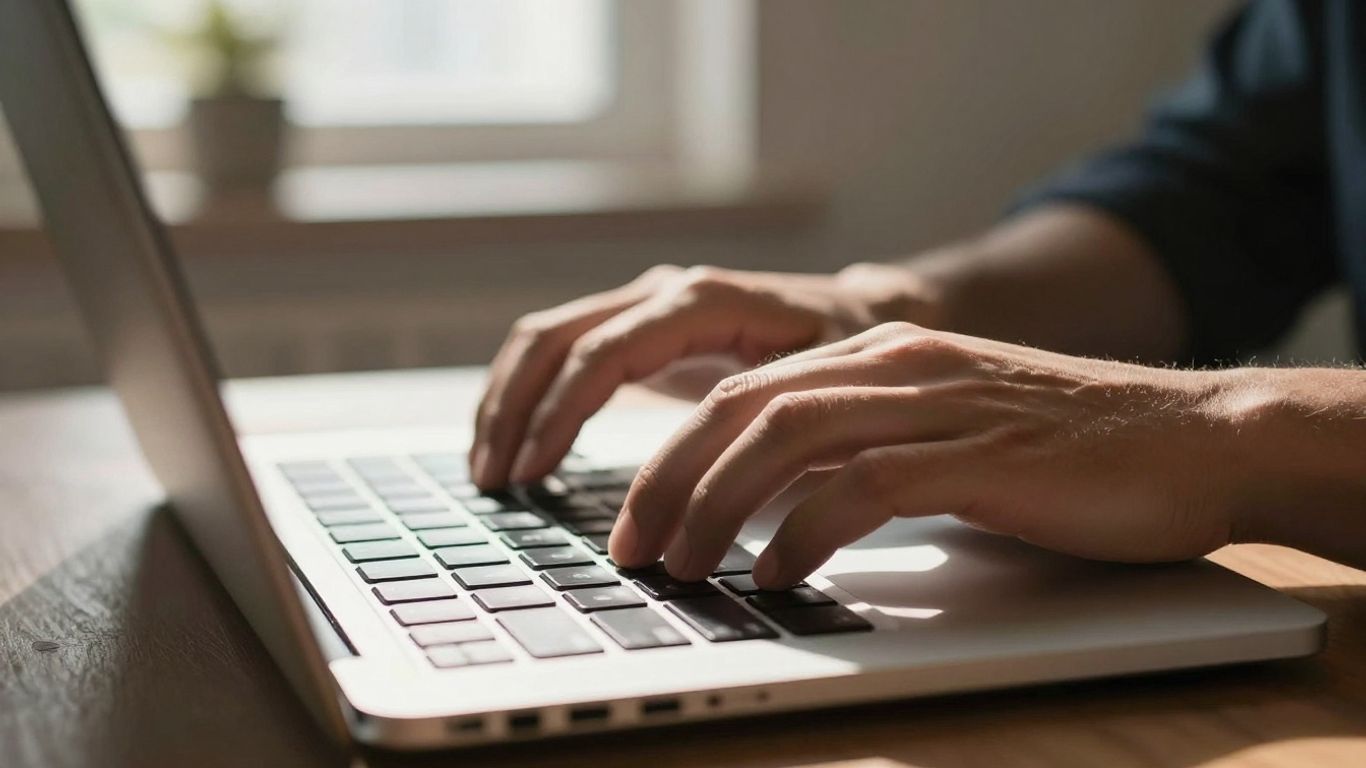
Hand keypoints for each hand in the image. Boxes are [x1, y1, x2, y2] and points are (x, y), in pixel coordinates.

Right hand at [470, 263, 938, 488]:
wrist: (864, 315)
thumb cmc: (850, 355)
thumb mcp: (823, 389)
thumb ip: (766, 427)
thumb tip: (717, 497)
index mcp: (702, 302)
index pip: (604, 352)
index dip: (559, 414)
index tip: (532, 472)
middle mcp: (663, 294)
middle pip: (554, 338)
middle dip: (513, 409)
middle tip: (494, 481)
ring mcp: (646, 307)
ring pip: (545, 340)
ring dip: (508, 401)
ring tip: (491, 471)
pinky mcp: (640, 330)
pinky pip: (563, 352)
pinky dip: (530, 396)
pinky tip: (520, 447)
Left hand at [609, 322, 1253, 586]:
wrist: (1192, 438)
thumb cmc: (1065, 450)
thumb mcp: (944, 429)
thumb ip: (865, 447)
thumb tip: (776, 507)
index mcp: (882, 354)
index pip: (745, 392)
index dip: (674, 453)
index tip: (637, 515)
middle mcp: (898, 366)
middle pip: (745, 408)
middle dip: (672, 479)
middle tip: (634, 546)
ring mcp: (939, 405)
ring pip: (788, 438)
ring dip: (719, 506)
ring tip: (686, 565)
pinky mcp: (980, 456)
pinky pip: (864, 487)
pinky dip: (805, 531)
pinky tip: (777, 573)